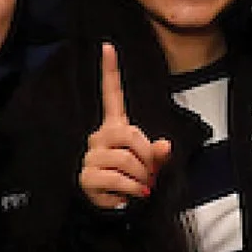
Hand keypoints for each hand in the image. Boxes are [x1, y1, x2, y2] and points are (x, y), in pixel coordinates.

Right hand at [79, 42, 172, 209]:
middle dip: (146, 158)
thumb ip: (160, 153)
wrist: (118, 205)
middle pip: (131, 135)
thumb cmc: (136, 178)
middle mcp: (101, 136)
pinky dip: (132, 190)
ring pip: (126, 159)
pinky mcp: (86, 175)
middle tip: (148, 174)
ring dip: (141, 177)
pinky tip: (129, 194)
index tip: (108, 46)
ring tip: (140, 185)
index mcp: (116, 126)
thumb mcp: (153, 164)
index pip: (112, 94)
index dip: (110, 70)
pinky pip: (117, 178)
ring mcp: (91, 155)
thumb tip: (165, 145)